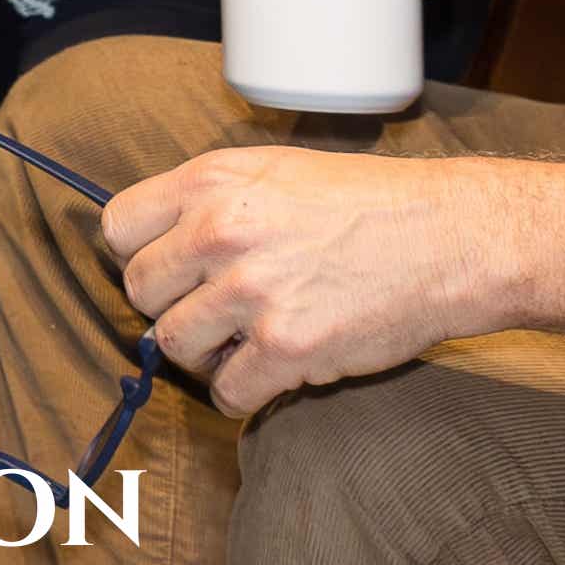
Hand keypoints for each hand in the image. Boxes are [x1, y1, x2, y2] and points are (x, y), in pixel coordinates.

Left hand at [104, 145, 484, 414]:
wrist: (445, 237)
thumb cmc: (363, 202)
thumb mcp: (270, 171)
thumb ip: (207, 200)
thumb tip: (156, 238)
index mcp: (210, 182)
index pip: (119, 226)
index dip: (139, 253)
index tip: (167, 268)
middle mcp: (219, 232)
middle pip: (140, 290)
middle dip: (170, 305)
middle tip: (209, 309)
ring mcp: (251, 291)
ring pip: (175, 344)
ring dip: (203, 353)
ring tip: (238, 342)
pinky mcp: (287, 347)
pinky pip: (226, 391)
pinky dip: (239, 393)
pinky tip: (263, 375)